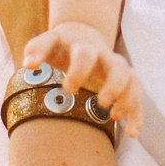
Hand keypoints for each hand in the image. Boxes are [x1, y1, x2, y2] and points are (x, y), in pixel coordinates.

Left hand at [21, 19, 141, 134]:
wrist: (82, 34)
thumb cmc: (61, 45)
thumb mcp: (49, 42)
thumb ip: (37, 49)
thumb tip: (28, 64)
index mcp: (84, 46)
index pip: (84, 54)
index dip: (79, 70)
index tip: (68, 89)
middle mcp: (104, 56)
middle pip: (118, 66)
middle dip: (113, 85)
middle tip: (102, 102)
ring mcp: (116, 67)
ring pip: (132, 79)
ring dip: (128, 98)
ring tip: (116, 117)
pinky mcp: (124, 80)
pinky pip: (136, 94)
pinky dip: (136, 113)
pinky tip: (132, 132)